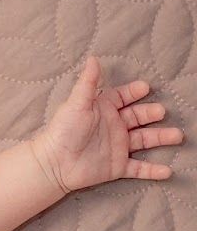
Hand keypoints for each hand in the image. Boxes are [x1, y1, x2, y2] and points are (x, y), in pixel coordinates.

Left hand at [32, 56, 184, 194]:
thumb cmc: (62, 131)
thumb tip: (92, 58)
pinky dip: (153, 170)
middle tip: (161, 111)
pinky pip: (139, 168)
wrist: (53, 164)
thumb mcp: (76, 104)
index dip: (134, 92)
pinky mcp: (117, 167)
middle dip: (152, 113)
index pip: (123, 97)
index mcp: (103, 110)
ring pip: (144, 141)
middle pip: (139, 117)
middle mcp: (113, 126)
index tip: (145, 87)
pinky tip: (168, 172)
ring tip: (177, 135)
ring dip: (161, 138)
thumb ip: (88, 83)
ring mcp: (117, 147)